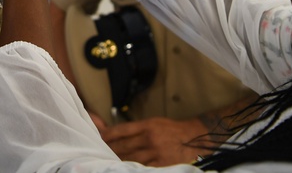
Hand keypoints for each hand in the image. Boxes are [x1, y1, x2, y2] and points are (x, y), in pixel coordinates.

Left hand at [99, 117, 215, 166]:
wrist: (195, 139)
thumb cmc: (172, 130)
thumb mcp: (154, 123)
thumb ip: (136, 129)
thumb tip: (116, 133)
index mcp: (147, 125)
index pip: (121, 130)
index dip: (108, 135)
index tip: (97, 137)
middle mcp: (150, 139)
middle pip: (123, 146)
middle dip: (108, 149)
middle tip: (96, 151)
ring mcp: (155, 154)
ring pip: (129, 158)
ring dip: (116, 160)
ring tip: (105, 161)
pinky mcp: (160, 165)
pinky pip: (141, 168)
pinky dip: (130, 168)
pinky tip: (122, 168)